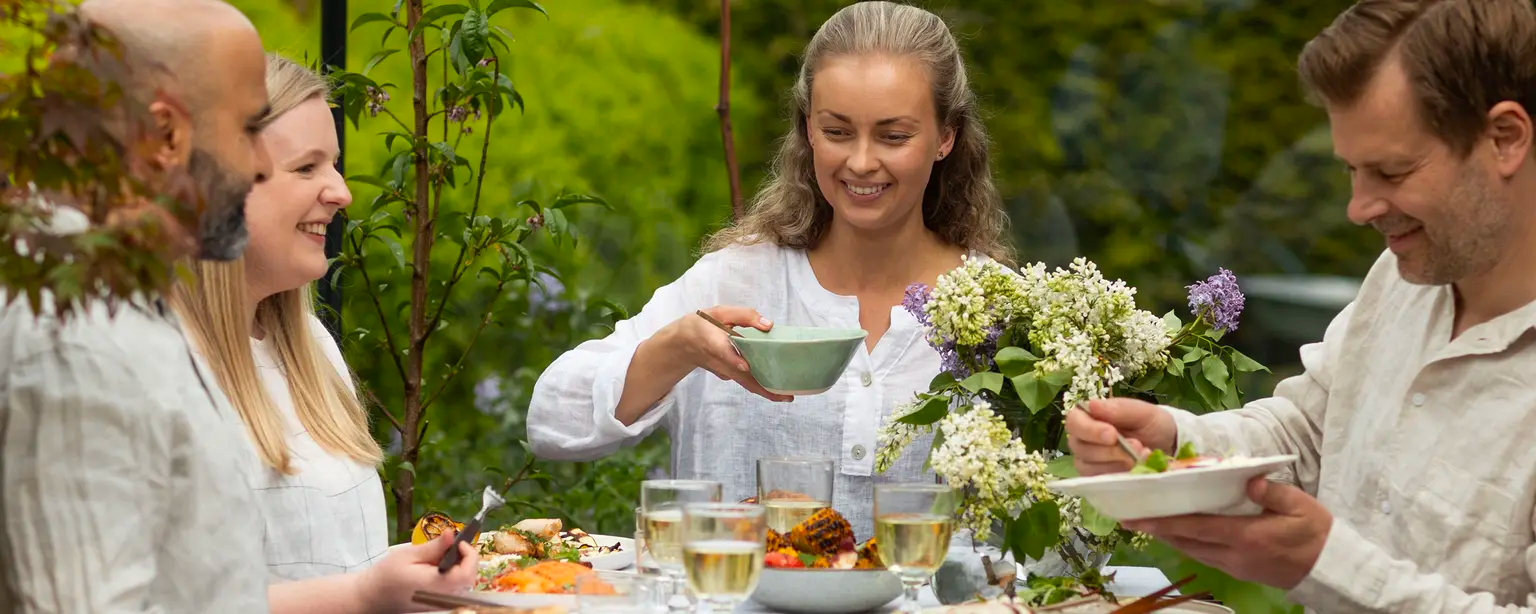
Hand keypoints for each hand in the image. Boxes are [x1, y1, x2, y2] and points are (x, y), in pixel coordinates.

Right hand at [357, 532, 479, 612]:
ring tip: (441, 555)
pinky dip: (453, 574)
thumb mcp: (408, 555)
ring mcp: (441, 603)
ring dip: (459, 565)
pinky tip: (438, 566)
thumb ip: (434, 546)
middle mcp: (442, 598)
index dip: (469, 554)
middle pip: (469, 578)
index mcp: (436, 585)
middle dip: (466, 558)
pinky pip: (455, 588)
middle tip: (452, 545)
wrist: (372, 597)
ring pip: (464, 583)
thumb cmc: (386, 576)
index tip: (459, 541)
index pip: (467, 573)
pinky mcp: (438, 604)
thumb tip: (451, 534)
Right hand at [658, 305, 792, 402]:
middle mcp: (720, 362)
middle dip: (763, 389)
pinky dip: (760, 386)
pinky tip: (777, 386)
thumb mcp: (719, 312)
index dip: (734, 359)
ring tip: (786, 396)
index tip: (745, 366)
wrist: (683, 343)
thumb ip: (744, 316)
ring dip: (765, 392)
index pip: (724, 353)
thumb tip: (768, 325)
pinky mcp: (727, 375)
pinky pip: (745, 382)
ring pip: (746, 384)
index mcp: (715, 342)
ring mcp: (724, 372)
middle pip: (743, 378)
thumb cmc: (703, 325)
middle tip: (786, 396)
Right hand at [1065, 397, 1176, 475]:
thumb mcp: (1143, 413)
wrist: (1168, 447)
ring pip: (1088, 467)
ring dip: (1115, 465)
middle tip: (1136, 447)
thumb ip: (1120, 409)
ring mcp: (1089, 462)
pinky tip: (1135, 471)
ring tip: (1140, 458)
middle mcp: (1084, 440)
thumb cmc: (1152, 424)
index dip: (1089, 430)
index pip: (1074, 422)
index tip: (1112, 435)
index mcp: (1089, 417)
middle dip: (1109, 451)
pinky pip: (1098, 483)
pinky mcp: (1098, 479)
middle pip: (1080, 447)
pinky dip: (1117, 478)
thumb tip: (1092, 404)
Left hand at [1122, 477, 1330, 589]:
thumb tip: (1249, 480)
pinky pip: (1204, 556)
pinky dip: (1186, 544)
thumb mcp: (1302, 506)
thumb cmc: (1317, 533)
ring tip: (1145, 523)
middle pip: (1187, 542)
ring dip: (1168, 538)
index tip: (1139, 516)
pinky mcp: (1238, 570)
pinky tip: (1176, 534)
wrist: (1332, 567)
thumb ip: (1273, 492)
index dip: (1165, 522)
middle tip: (1128, 517)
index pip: (1197, 528)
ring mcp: (1235, 566)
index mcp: (1247, 536)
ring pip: (1192, 551)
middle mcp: (1234, 555)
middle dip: (1156, 530)